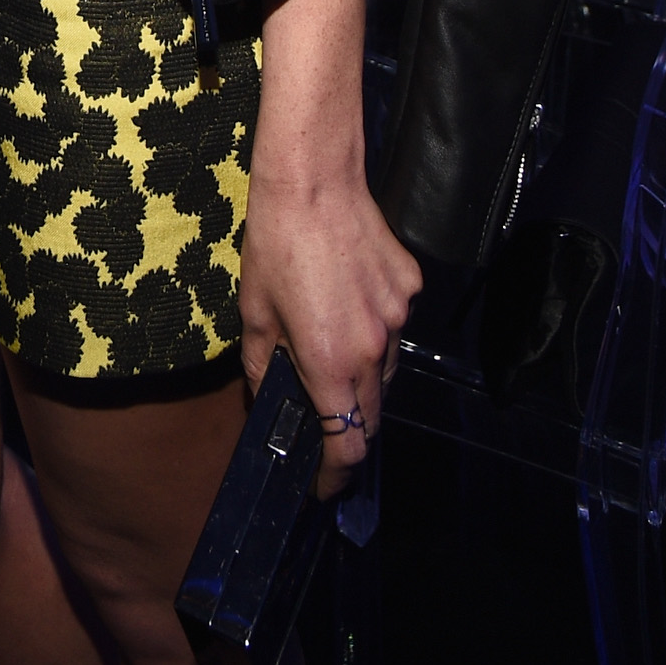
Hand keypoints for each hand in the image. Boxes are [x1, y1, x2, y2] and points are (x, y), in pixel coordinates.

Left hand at [238, 163, 420, 494]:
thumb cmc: (274, 242)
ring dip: (362, 373)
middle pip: (371, 411)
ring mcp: (398, 316)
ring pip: (386, 368)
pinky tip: (348, 295)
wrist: (314, 179)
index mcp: (331, 361)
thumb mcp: (255, 312)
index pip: (346, 441)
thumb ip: (266, 367)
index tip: (322, 484)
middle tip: (322, 418)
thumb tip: (270, 398)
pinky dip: (374, 325)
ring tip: (329, 341)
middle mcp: (374, 347)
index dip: (335, 473)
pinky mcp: (410, 287)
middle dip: (348, 425)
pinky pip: (395, 323)